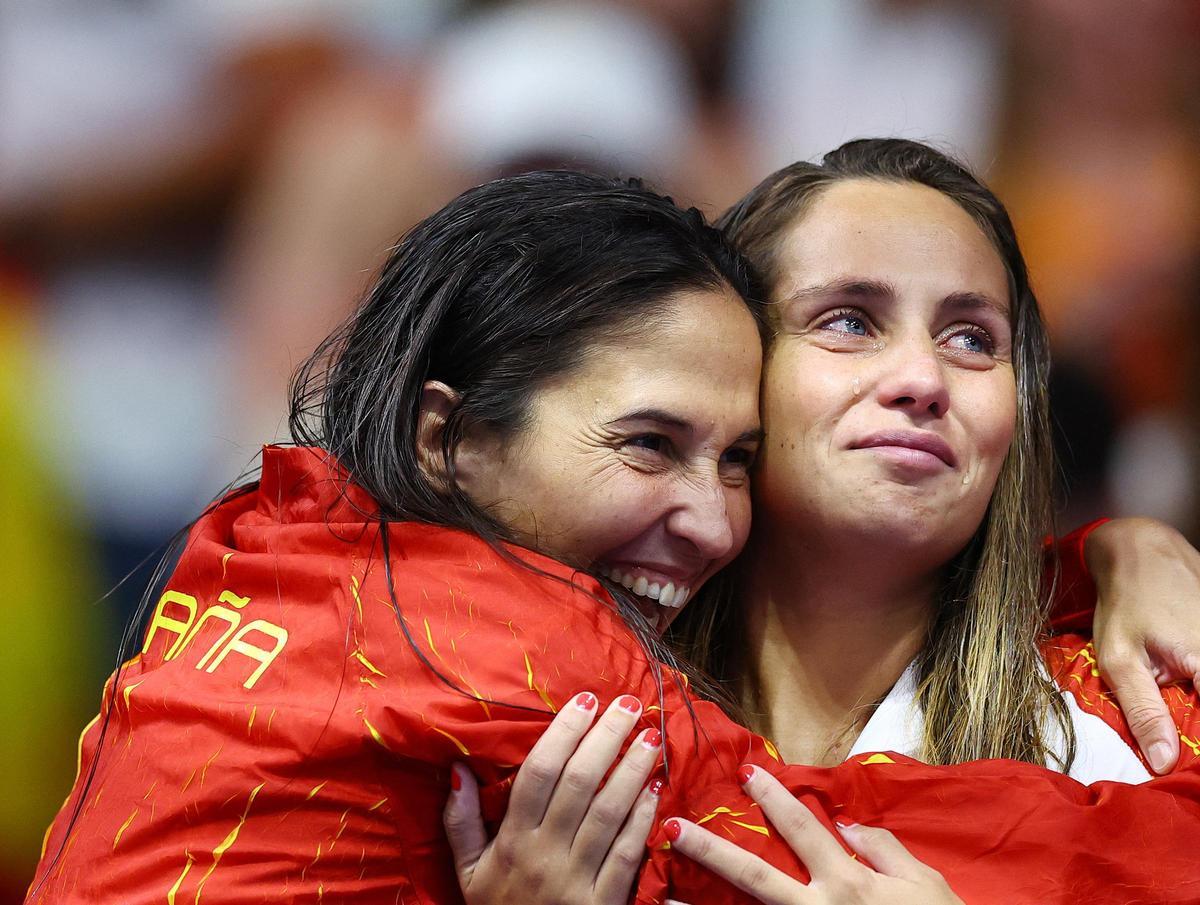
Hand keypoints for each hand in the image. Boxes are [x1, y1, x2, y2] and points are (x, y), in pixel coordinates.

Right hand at [443, 691, 662, 904]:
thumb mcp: (467, 873)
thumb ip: (460, 822)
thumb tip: (458, 768)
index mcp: (511, 841)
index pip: (538, 773)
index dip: (564, 733)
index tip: (586, 700)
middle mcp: (544, 855)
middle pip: (578, 784)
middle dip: (606, 738)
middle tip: (628, 704)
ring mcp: (576, 880)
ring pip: (608, 813)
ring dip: (632, 771)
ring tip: (650, 737)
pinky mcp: (603, 904)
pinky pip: (627, 854)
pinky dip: (642, 819)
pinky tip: (655, 789)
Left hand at [664, 765, 962, 904]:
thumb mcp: (926, 884)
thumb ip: (884, 849)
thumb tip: (846, 823)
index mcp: (849, 882)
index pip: (802, 830)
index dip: (772, 799)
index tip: (743, 774)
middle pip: (755, 877)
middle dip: (712, 851)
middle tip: (673, 828)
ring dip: (706, 904)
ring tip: (666, 891)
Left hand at [1087, 517, 1199, 772]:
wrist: (1143, 550)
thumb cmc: (1125, 603)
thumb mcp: (1119, 658)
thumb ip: (1142, 710)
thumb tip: (1163, 763)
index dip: (1197, 749)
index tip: (1188, 770)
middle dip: (1195, 726)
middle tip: (1183, 742)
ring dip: (1196, 708)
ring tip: (1182, 710)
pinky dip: (1199, 688)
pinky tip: (1187, 690)